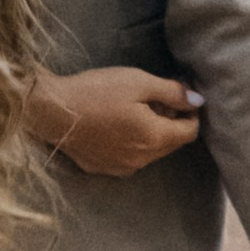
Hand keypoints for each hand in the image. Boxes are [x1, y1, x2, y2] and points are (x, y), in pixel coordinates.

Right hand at [33, 65, 203, 176]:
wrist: (51, 111)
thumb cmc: (96, 92)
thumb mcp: (139, 82)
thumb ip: (173, 93)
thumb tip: (198, 101)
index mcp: (155, 139)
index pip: (190, 132)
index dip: (190, 112)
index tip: (180, 95)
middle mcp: (142, 160)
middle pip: (170, 143)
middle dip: (170, 120)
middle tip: (155, 95)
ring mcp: (121, 168)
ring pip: (149, 150)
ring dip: (150, 131)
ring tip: (133, 107)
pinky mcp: (102, 168)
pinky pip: (128, 156)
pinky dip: (130, 141)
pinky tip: (115, 122)